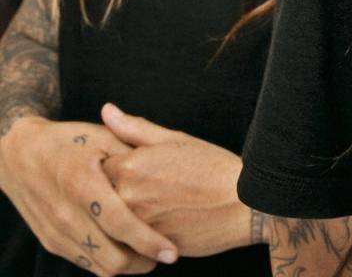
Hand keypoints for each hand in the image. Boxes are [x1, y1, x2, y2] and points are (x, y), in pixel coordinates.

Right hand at [0, 115, 178, 274]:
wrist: (20, 156)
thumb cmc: (68, 142)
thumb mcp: (103, 137)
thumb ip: (134, 151)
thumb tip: (168, 164)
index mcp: (83, 184)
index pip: (120, 223)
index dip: (148, 241)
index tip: (171, 252)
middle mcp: (66, 214)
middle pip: (110, 256)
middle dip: (142, 262)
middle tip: (166, 254)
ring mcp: (56, 232)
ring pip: (98, 266)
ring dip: (126, 266)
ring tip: (149, 254)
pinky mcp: (51, 242)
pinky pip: (84, 262)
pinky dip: (107, 262)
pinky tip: (125, 250)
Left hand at [100, 103, 253, 256]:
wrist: (243, 203)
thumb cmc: (212, 166)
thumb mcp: (175, 139)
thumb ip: (135, 128)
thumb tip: (107, 110)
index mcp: (130, 166)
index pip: (98, 166)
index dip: (112, 165)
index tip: (129, 166)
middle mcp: (126, 197)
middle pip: (101, 196)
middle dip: (115, 191)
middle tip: (147, 187)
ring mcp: (134, 226)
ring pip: (112, 221)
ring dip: (123, 214)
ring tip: (154, 204)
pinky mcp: (145, 248)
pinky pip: (127, 242)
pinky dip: (134, 235)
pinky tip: (158, 223)